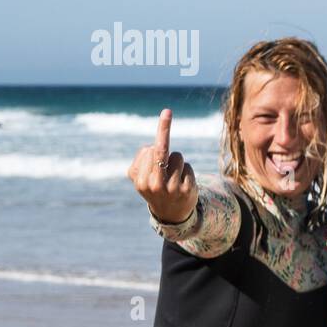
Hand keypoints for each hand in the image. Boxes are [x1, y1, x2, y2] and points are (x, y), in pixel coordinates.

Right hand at [128, 108, 196, 223]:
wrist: (171, 213)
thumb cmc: (153, 187)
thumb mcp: (140, 176)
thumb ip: (142, 159)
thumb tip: (153, 147)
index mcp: (139, 181)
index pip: (149, 150)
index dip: (161, 131)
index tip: (167, 112)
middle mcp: (154, 185)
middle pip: (161, 150)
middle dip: (164, 131)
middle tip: (166, 113)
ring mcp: (171, 189)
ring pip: (177, 156)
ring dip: (177, 161)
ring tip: (172, 175)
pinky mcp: (187, 190)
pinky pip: (187, 166)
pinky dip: (186, 170)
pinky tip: (182, 182)